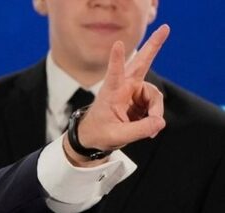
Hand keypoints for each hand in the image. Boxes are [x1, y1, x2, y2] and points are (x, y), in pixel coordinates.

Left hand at [66, 25, 169, 164]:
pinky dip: (154, 118)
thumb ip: (139, 130)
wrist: (94, 137)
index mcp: (111, 92)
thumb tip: (160, 122)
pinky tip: (148, 127)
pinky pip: (155, 106)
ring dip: (155, 112)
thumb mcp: (117, 136)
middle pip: (142, 63)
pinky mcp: (142, 99)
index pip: (114, 74)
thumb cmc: (99, 133)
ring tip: (150, 129)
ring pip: (155, 97)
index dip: (117, 59)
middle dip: (154, 46)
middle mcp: (124, 87)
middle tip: (165, 28)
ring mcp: (134, 92)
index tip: (117, 44)